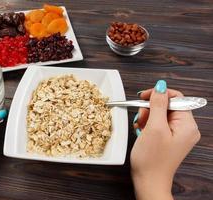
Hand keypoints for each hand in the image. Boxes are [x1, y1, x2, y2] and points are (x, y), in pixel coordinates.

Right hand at [130, 80, 200, 199]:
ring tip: (141, 128)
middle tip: (142, 119)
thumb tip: (161, 86)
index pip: (176, 97)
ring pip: (160, 114)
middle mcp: (186, 128)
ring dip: (147, 118)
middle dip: (150, 109)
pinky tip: (142, 132)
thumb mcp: (154, 127)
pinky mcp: (168, 138)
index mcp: (187, 125)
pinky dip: (148, 125)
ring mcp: (177, 134)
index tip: (143, 96)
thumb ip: (158, 104)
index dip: (158, 94)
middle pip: (167, 105)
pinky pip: (158, 123)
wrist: (148, 180)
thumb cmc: (152, 159)